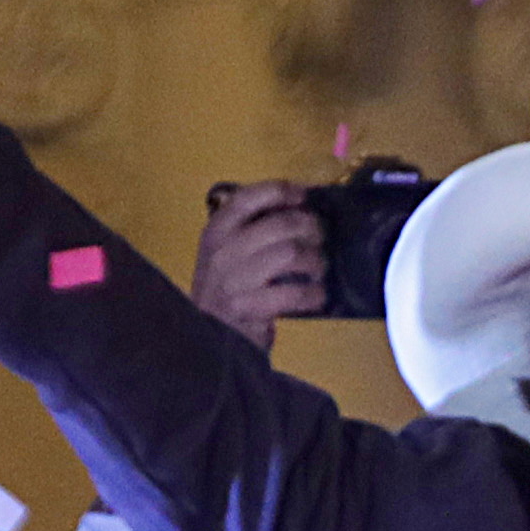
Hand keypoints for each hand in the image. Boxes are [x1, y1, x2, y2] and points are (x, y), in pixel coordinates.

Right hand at [191, 182, 328, 351]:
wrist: (209, 339)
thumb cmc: (227, 292)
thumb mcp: (227, 254)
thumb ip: (252, 230)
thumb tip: (299, 207)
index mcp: (216, 231)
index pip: (249, 198)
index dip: (281, 191)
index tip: (303, 195)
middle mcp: (222, 251)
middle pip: (281, 224)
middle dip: (311, 228)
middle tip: (320, 238)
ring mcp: (233, 280)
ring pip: (291, 253)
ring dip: (315, 260)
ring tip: (318, 268)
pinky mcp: (248, 307)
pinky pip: (294, 293)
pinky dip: (313, 294)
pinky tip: (316, 295)